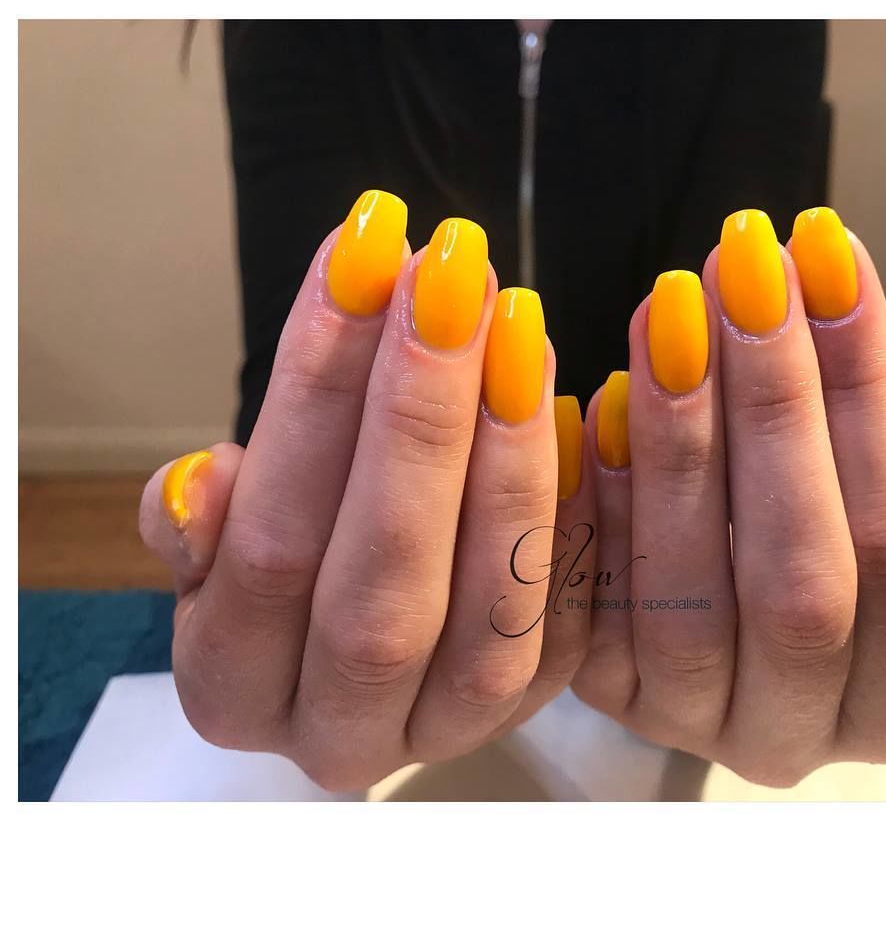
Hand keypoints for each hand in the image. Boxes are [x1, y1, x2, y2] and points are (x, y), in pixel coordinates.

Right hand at [140, 191, 586, 790]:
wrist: (362, 622)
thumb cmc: (290, 546)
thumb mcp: (222, 536)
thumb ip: (207, 518)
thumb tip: (205, 488)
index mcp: (233, 692)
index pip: (269, 542)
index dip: (315, 391)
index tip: (360, 255)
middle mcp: (341, 734)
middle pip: (384, 578)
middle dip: (420, 411)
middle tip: (451, 269)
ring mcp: (448, 726)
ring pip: (492, 601)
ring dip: (510, 445)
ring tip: (515, 314)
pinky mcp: (535, 701)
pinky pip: (572, 611)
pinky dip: (577, 506)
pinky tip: (574, 400)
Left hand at [563, 208, 885, 786]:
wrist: (698, 666)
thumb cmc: (801, 579)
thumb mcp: (876, 568)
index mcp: (882, 707)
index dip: (865, 396)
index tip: (832, 263)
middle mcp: (785, 733)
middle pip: (797, 569)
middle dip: (776, 401)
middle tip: (749, 266)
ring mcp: (682, 718)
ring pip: (686, 583)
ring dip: (680, 431)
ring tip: (671, 304)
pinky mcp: (595, 691)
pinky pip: (590, 592)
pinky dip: (603, 489)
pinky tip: (601, 393)